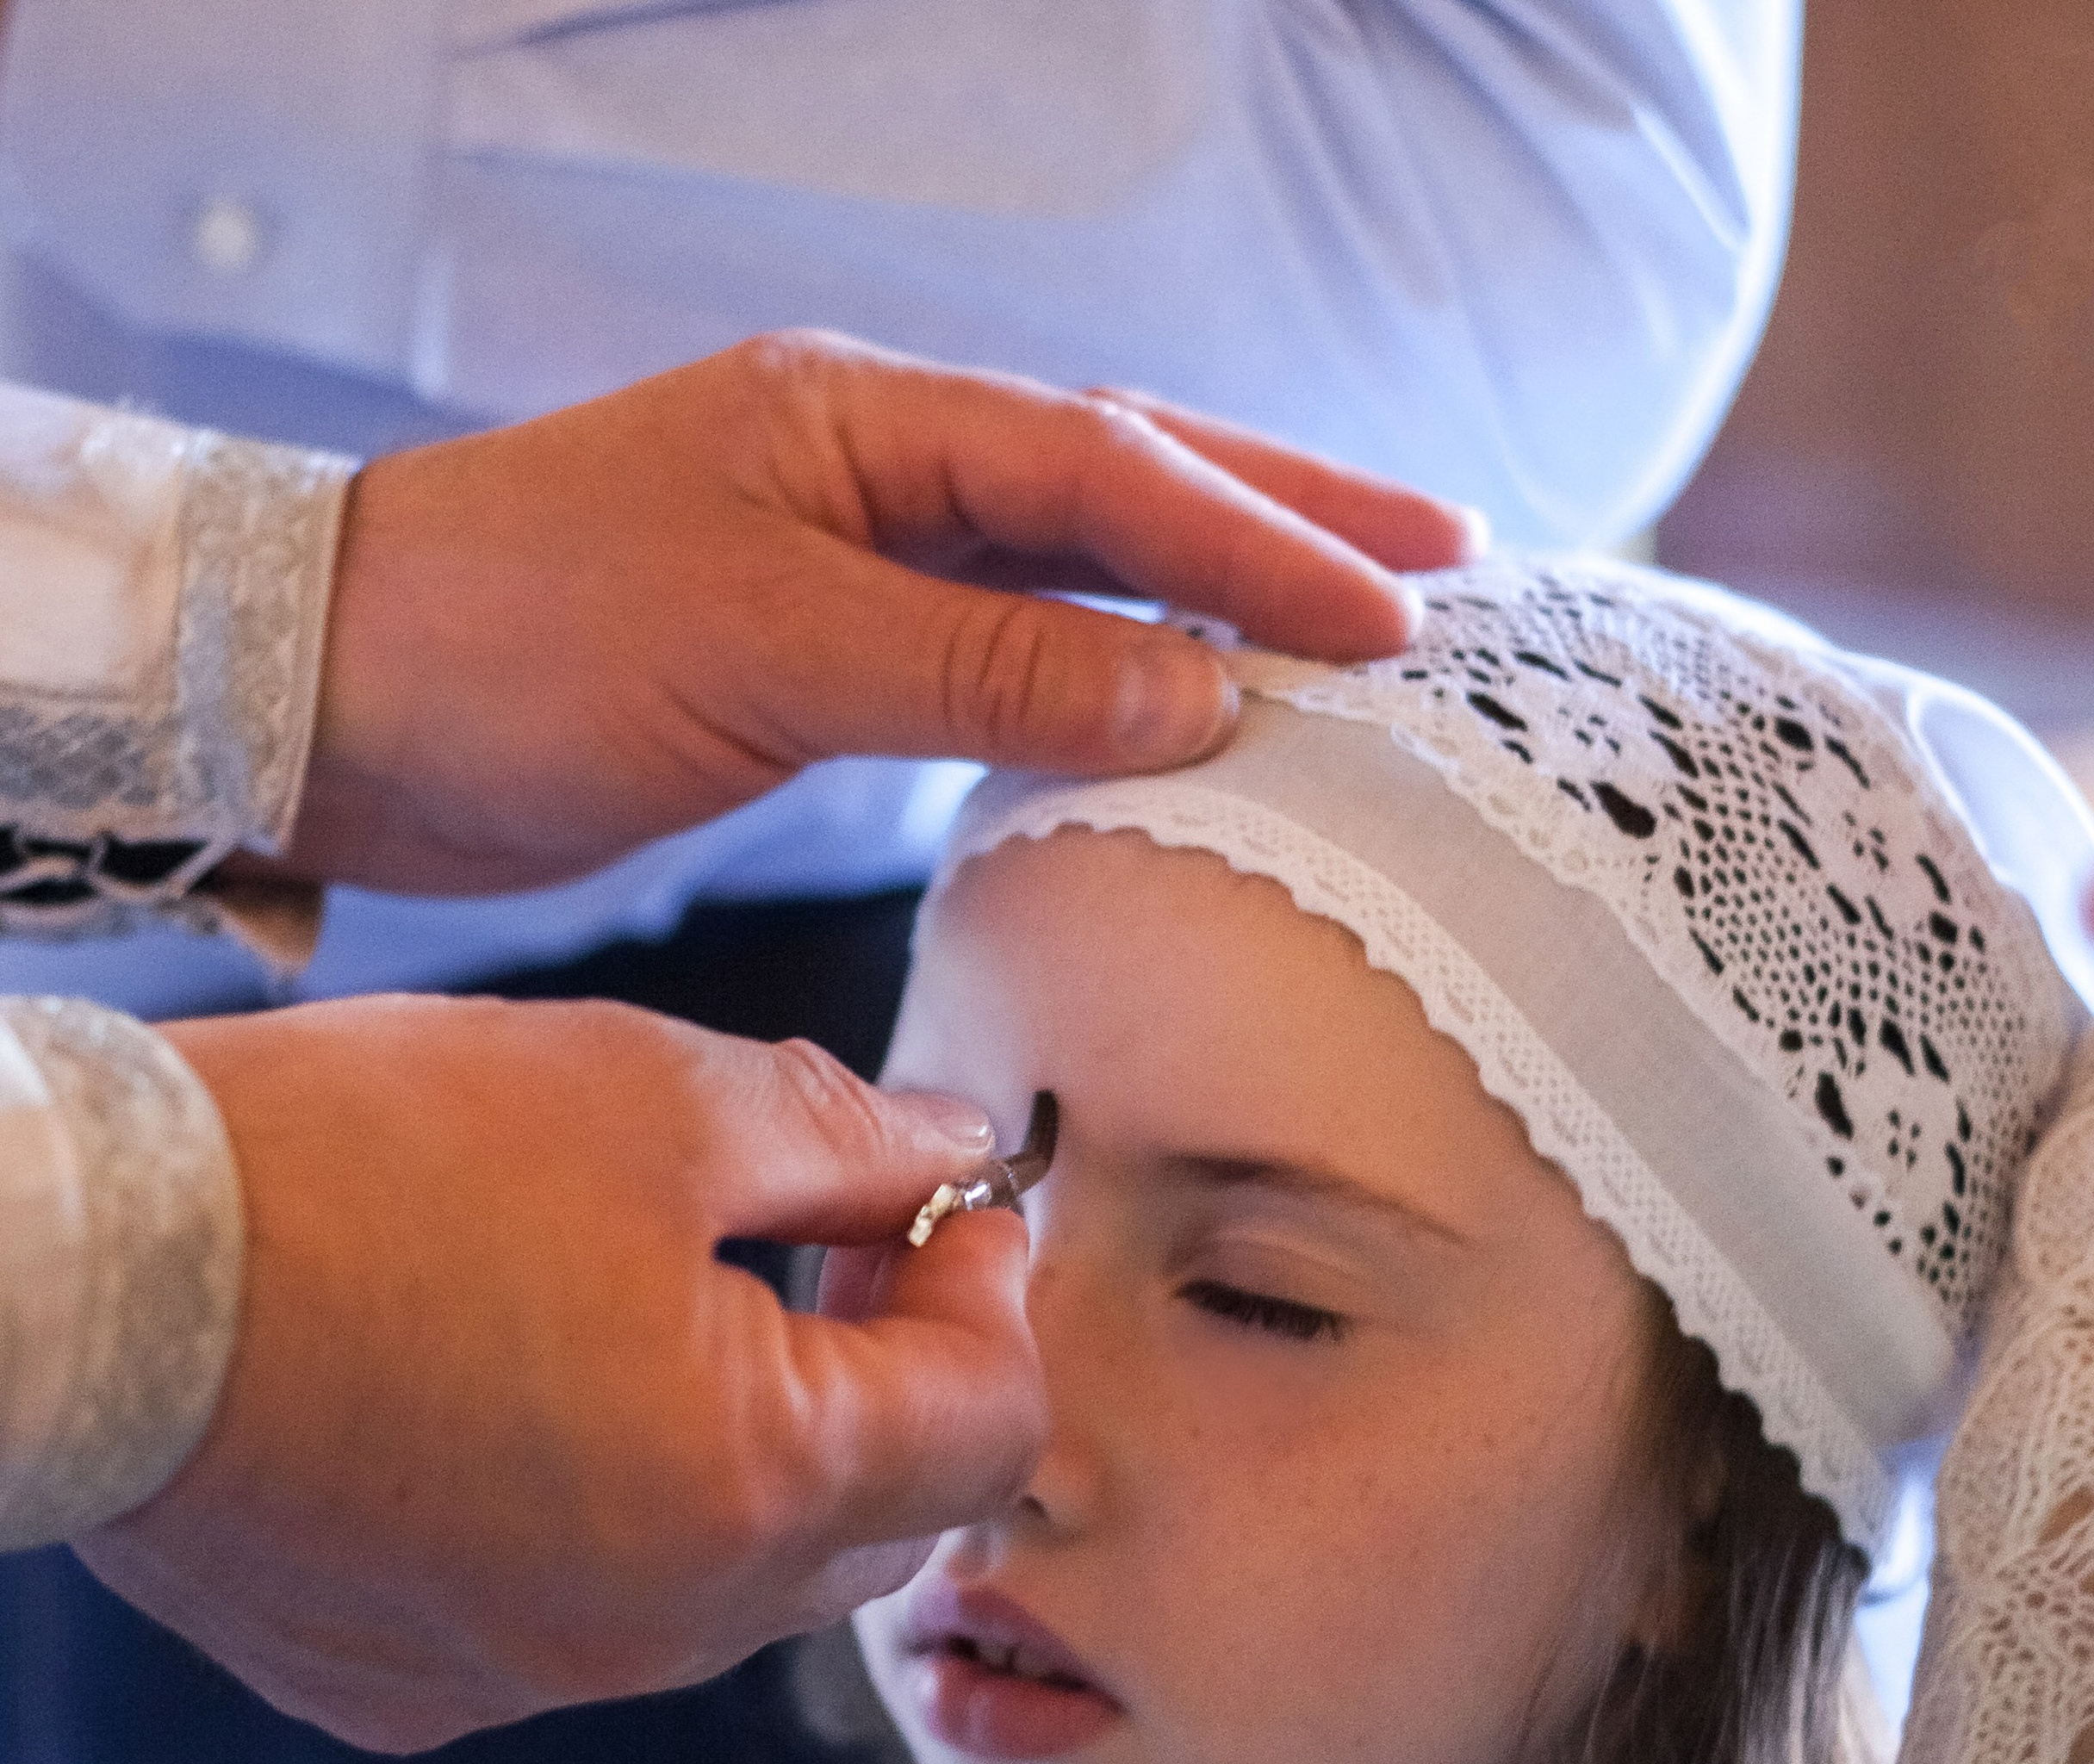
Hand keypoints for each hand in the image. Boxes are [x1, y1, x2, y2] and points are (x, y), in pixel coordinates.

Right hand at [78, 996, 1043, 1750]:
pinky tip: (519, 1403)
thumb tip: (953, 1153)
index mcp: (760, 1483)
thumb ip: (844, 1137)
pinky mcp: (421, 1695)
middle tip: (827, 1242)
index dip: (987, 1293)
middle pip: (883, 1525)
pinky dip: (602, 1525)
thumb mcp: (647, 1095)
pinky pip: (581, 1624)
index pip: (992, 1424)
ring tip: (664, 1310)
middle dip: (890, 1382)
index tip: (934, 1201)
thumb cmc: (362, 1168)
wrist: (87, 1284)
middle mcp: (671, 1627)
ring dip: (753, 1460)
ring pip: (737, 1587)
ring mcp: (539, 1677)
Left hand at [285, 330, 1478, 896]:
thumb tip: (1194, 698)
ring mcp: (846, 558)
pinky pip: (1003, 652)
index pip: (1110, 473)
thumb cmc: (518, 641)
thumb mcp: (766, 647)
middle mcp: (869, 468)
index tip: (1396, 615)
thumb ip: (983, 672)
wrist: (341, 704)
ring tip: (1349, 627)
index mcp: (861, 421)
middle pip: (1122, 483)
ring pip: (1072, 568)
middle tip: (1447, 570)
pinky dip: (1106, 679)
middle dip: (1287, 521)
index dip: (1263, 541)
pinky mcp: (813, 656)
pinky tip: (1175, 708)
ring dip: (1210, 596)